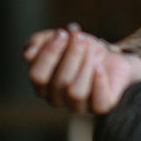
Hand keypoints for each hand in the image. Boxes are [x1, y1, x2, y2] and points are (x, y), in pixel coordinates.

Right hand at [24, 24, 140, 113]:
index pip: (37, 75)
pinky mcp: (100, 106)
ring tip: (93, 52)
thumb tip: (27, 54)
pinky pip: (98, 104)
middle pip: (59, 81)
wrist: (113, 55)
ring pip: (76, 92)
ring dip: (86, 67)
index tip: (62, 33)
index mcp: (42, 86)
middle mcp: (56, 99)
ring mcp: (78, 106)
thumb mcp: (60, 38)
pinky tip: (100, 67)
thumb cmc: (82, 48)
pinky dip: (99, 83)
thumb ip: (38, 42)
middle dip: (72, 55)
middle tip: (80, 39)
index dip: (49, 53)